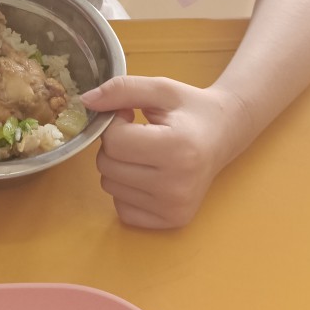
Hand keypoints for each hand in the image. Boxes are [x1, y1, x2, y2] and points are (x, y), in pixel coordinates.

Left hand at [81, 76, 236, 228]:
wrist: (224, 133)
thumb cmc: (190, 109)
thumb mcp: (159, 88)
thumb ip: (121, 89)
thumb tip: (85, 101)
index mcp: (178, 149)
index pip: (114, 141)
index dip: (115, 123)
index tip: (130, 117)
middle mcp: (178, 185)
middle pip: (108, 165)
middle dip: (115, 145)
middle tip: (139, 135)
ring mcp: (175, 207)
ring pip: (110, 186)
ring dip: (119, 166)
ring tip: (145, 153)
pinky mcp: (173, 221)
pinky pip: (122, 208)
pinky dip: (126, 190)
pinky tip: (147, 174)